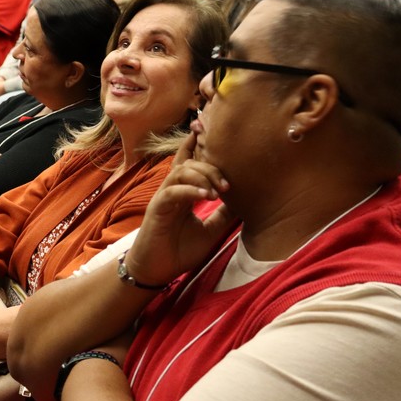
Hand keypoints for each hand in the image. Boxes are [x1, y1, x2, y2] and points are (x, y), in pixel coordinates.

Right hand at [125, 131, 236, 286]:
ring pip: (180, 171)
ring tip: (218, 191)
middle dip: (211, 167)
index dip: (198, 143)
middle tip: (227, 186)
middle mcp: (172, 190)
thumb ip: (223, 215)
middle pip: (189, 162)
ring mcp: (163, 198)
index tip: (210, 130)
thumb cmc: (179, 251)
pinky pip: (172, 191)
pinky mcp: (157, 209)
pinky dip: (190, 190)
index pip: (190, 162)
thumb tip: (244, 202)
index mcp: (183, 192)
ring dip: (202, 176)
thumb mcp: (210, 231)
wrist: (156, 271)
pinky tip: (206, 196)